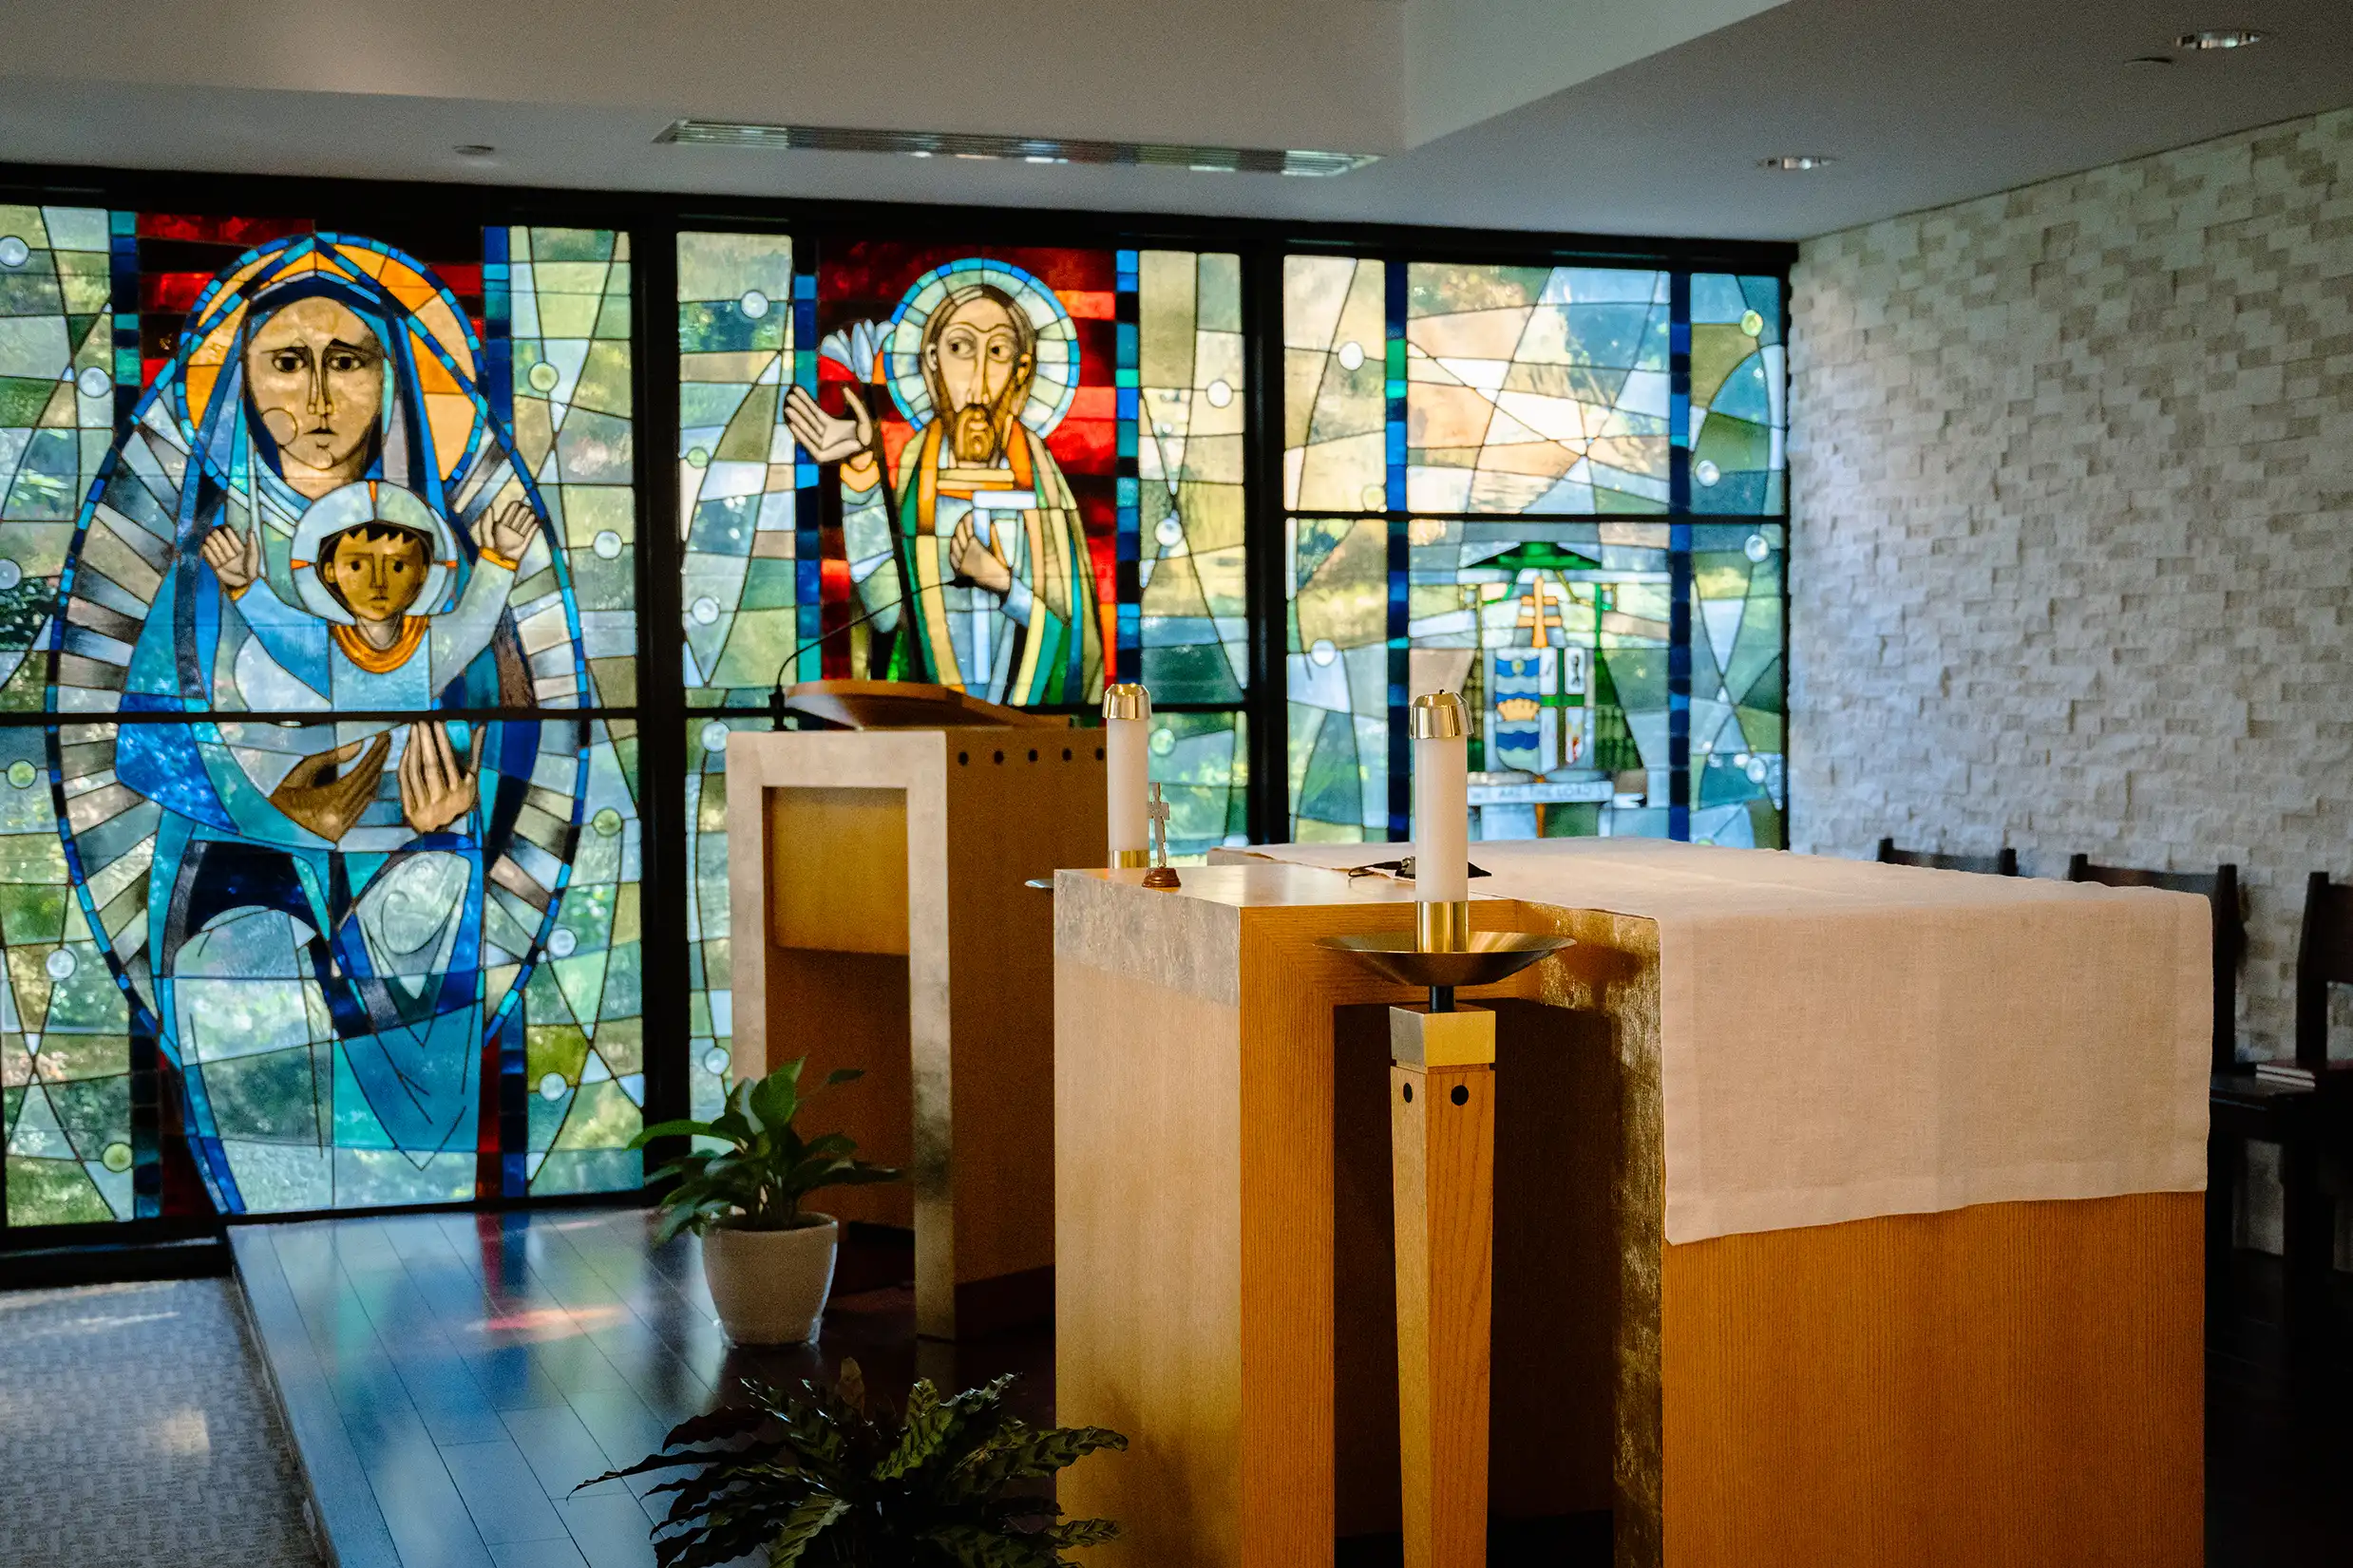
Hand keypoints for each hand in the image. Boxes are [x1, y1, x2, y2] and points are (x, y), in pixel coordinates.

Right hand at [200, 522, 261, 595]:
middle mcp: (232, 556)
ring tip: (207, 536)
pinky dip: (207, 553)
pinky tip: (204, 546)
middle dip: (218, 538)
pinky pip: (212, 559)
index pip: (234, 541)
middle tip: (213, 531)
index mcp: (241, 553)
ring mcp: (225, 562)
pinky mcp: (218, 569)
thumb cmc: (252, 569)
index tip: (225, 527)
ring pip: (217, 551)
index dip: (229, 534)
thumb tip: (251, 529)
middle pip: (224, 545)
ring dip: (212, 544)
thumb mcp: (254, 555)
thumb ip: (252, 542)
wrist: (246, 585)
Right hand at [268, 734, 389, 842]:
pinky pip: (363, 805)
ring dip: (377, 772)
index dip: (374, 754)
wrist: (264, 831)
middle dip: (379, 760)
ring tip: (382, 751)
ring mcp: (341, 829)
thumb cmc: (275, 800)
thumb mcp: (296, 775)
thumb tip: (358, 745)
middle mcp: (339, 820)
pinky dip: (370, 787)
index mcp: (327, 806)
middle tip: (387, 739)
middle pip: (368, 784)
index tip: (382, 736)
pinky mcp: (341, 832)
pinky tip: (373, 773)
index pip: (360, 774)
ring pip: (369, 795)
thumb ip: (326, 760)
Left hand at [398, 721, 486, 833]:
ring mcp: (424, 805)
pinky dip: (404, 764)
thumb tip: (480, 728)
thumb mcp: (472, 781)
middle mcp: (442, 799)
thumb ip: (475, 754)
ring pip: (415, 772)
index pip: (448, 762)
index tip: (437, 723)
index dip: (441, 742)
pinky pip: (405, 782)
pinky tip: (407, 749)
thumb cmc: (461, 799)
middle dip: (425, 742)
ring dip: (412, 749)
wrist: (446, 833)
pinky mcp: (410, 810)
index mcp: (460, 792)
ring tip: (413, 732)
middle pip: (430, 766)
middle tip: (420, 722)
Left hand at [479, 498, 536, 565]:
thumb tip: (489, 507)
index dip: (513, 508)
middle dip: (523, 512)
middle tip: (526, 506)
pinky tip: (537, 522)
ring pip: (525, 524)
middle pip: (518, 517)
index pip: (509, 514)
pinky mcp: (524, 542)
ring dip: (529, 518)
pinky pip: (531, 534)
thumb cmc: (490, 548)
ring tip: (532, 512)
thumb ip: (486, 521)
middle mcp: (510, 529)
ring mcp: (518, 536)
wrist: (499, 562)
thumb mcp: (486, 533)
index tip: (516, 502)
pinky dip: (534, 528)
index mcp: (501, 526)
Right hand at [783, 384, 875, 468]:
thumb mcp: (860, 414)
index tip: (797, 390)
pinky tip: (793, 425)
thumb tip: (844, 387)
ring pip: (807, 429)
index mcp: (831, 424)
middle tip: (789, 396)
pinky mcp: (821, 455)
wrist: (869, 450)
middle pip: (808, 418)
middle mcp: (825, 433)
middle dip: (799, 408)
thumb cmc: (866, 434)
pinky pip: (809, 444)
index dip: (806, 400)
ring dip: (797, 419)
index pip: (815, 410)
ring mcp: (823, 444)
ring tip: (788, 409)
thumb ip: (853, 401)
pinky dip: (801, 435)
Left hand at [949, 517, 1012, 596]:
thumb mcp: (1000, 553)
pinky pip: (952, 558)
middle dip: (961, 525)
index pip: (969, 529)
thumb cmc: (1002, 571)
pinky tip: (954, 545)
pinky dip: (952, 549)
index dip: (968, 519)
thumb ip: (994, 539)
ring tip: (959, 530)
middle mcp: (966, 554)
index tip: (971, 514)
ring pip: (953, 545)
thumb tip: (991, 525)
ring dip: (956, 535)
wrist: (999, 589)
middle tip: (964, 519)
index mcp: (976, 548)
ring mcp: (961, 563)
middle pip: (959, 534)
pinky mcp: (960, 571)